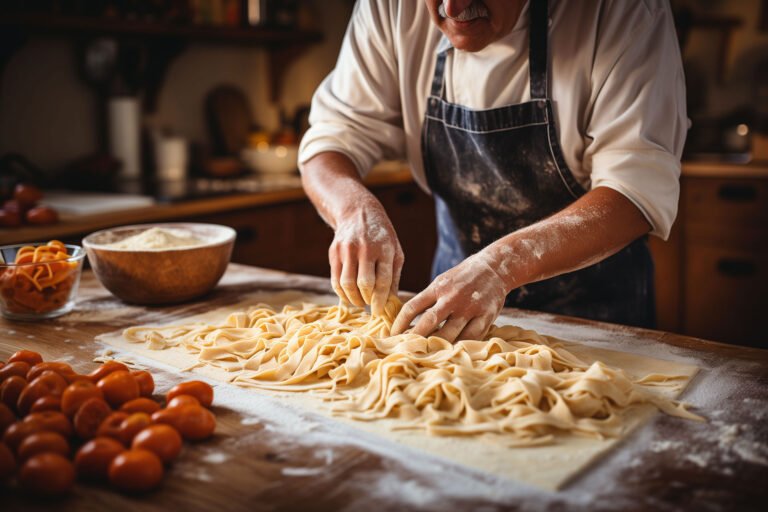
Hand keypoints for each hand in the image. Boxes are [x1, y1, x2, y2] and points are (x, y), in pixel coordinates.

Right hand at [330, 200, 403, 315]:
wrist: (358, 213)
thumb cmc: (382, 237)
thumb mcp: (395, 252)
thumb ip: (393, 277)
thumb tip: (391, 303)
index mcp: (384, 249)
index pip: (382, 280)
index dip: (380, 300)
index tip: (379, 312)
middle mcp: (364, 248)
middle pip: (363, 284)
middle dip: (367, 300)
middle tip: (370, 305)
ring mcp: (347, 249)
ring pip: (346, 284)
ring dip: (353, 299)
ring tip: (360, 302)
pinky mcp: (334, 252)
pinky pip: (335, 280)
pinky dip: (341, 293)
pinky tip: (349, 296)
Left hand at [390, 250, 507, 341]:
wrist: (495, 267)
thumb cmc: (463, 277)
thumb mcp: (443, 281)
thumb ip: (428, 299)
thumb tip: (408, 321)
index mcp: (438, 286)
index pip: (412, 307)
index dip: (399, 324)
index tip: (392, 336)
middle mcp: (452, 297)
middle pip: (428, 323)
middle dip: (414, 339)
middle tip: (406, 350)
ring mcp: (470, 307)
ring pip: (449, 335)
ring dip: (436, 347)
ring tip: (426, 355)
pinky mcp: (486, 316)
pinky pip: (470, 338)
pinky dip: (459, 346)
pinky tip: (451, 351)